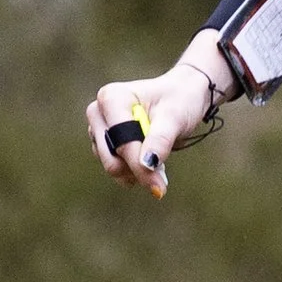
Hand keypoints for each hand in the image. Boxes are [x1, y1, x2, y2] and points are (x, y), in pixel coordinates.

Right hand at [83, 62, 219, 196]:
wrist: (183, 98)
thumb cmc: (179, 101)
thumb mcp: (175, 118)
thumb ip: (160, 140)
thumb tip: (146, 164)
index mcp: (111, 98)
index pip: (120, 141)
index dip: (139, 162)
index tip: (159, 183)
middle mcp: (99, 112)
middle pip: (110, 157)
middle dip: (137, 169)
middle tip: (161, 180)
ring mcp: (100, 129)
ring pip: (111, 165)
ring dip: (137, 172)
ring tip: (160, 165)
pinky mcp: (105, 143)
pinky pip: (115, 167)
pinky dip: (135, 172)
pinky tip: (153, 165)